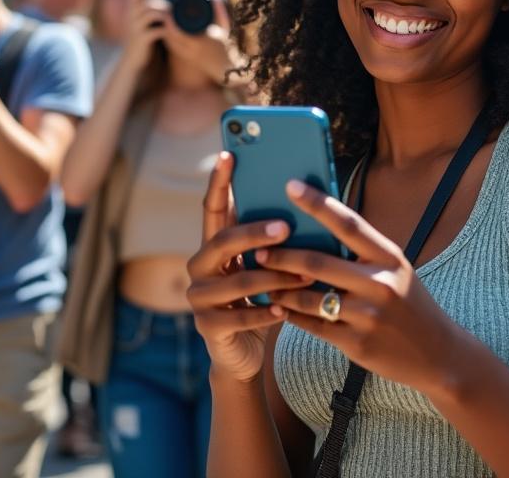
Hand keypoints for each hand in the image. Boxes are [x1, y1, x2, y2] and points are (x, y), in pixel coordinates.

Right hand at [119, 0, 170, 69]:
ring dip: (165, 14)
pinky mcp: (142, 40)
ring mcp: (136, 29)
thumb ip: (150, 10)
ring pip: (151, 14)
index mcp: (131, 10)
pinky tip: (172, 31)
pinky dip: (166, 29)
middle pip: (146, 2)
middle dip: (162, 3)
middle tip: (173, 8)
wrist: (132, 59)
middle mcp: (131, 17)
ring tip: (174, 18)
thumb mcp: (142, 22)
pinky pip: (156, 31)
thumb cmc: (142, 38)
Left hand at [162, 0, 237, 83]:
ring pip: (169, 42)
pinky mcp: (185, 58)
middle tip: (161, 12)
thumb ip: (219, 11)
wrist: (226, 69)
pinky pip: (172, 47)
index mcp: (199, 41)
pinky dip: (167, 38)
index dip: (169, 20)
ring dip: (164, 31)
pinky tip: (165, 30)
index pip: (177, 31)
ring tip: (162, 19)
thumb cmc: (226, 46)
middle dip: (164, 24)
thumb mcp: (224, 27)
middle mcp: (191, 49)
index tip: (168, 9)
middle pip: (169, 36)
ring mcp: (187, 55)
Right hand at [187, 153, 312, 381]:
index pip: (212, 208)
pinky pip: (240, 317)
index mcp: (213, 246)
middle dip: (254, 232)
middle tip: (286, 227)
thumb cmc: (263, 300)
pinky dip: (265, 312)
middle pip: (222, 241)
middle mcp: (200, 268)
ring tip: (303, 275)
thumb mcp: (267, 267)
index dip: (218, 181)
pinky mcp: (208, 328)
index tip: (228, 154)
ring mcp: (200, 299)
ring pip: (237, 281)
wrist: (243, 353)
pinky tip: (285, 309)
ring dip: (273, 276)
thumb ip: (274, 242)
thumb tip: (308, 201)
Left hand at [255, 180, 464, 391]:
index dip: (318, 203)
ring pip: (309, 297)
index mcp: (389, 257)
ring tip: (263, 281)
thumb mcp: (396, 269)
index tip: (290, 186)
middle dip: (282, 255)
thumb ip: (363, 252)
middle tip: (258, 249)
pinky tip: (280, 308)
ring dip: (280, 289)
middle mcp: (380, 284)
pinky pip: (312, 326)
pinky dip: (292, 315)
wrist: (438, 354)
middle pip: (318, 262)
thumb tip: (318, 227)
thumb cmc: (409, 303)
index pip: (349, 223)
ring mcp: (368, 316)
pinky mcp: (356, 344)